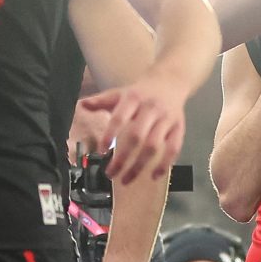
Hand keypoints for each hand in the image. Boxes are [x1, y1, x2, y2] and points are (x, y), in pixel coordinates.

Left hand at [76, 72, 187, 187]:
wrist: (170, 81)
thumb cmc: (140, 92)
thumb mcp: (119, 93)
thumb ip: (101, 101)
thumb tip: (81, 105)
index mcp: (133, 99)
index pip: (120, 118)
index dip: (110, 135)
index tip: (102, 151)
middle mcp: (150, 108)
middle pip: (137, 137)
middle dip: (123, 158)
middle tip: (110, 174)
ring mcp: (166, 119)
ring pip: (154, 146)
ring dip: (140, 166)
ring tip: (126, 180)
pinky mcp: (179, 128)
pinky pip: (173, 148)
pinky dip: (164, 164)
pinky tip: (153, 176)